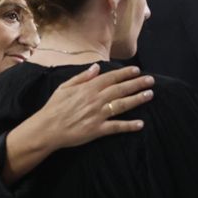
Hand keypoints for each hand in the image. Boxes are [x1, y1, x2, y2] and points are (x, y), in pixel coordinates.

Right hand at [32, 64, 154, 148]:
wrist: (47, 128)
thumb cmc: (54, 107)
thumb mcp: (65, 87)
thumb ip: (82, 77)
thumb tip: (96, 67)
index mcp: (88, 88)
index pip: (111, 78)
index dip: (125, 73)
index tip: (137, 70)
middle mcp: (95, 100)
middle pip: (120, 89)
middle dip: (137, 84)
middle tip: (151, 81)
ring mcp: (98, 115)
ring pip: (121, 105)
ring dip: (137, 99)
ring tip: (149, 95)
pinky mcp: (97, 130)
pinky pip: (116, 127)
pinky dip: (129, 125)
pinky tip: (140, 124)